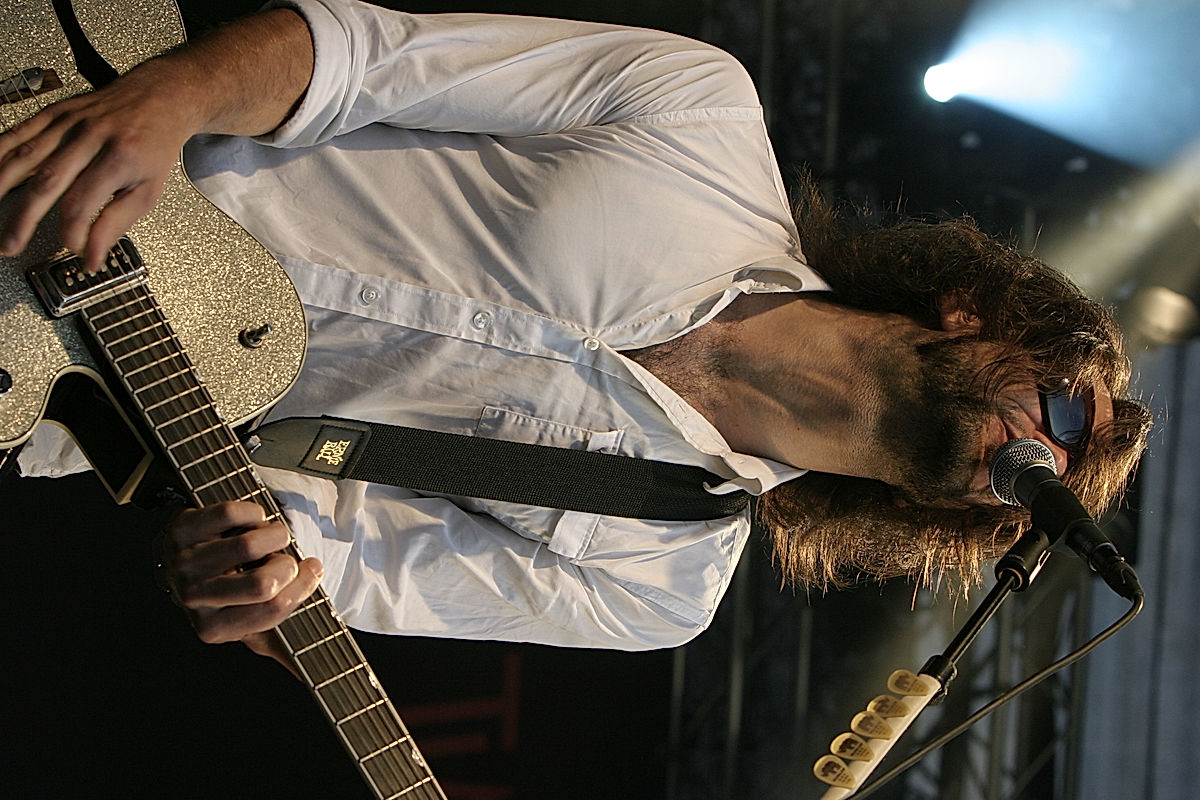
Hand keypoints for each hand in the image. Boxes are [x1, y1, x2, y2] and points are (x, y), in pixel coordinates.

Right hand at [0, 59, 198, 271]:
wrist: (158, 97)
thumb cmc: (154, 144)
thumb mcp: (149, 190)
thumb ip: (118, 223)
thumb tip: (94, 256)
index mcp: (118, 158)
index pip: (82, 204)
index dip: (73, 233)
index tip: (76, 250)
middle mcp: (91, 137)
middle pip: (47, 182)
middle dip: (23, 219)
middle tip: (10, 245)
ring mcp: (69, 122)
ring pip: (25, 157)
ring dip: (1, 189)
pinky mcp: (55, 112)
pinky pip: (19, 133)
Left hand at [160, 501, 323, 668]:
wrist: (191, 561)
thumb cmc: (230, 594)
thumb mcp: (254, 625)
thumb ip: (283, 650)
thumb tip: (310, 678)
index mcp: (213, 629)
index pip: (273, 609)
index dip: (302, 586)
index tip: (312, 570)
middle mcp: (193, 599)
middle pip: (263, 583)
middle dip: (289, 565)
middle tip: (286, 559)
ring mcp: (184, 563)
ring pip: (249, 544)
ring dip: (274, 534)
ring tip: (269, 538)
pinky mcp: (181, 529)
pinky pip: (231, 514)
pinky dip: (253, 512)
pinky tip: (251, 520)